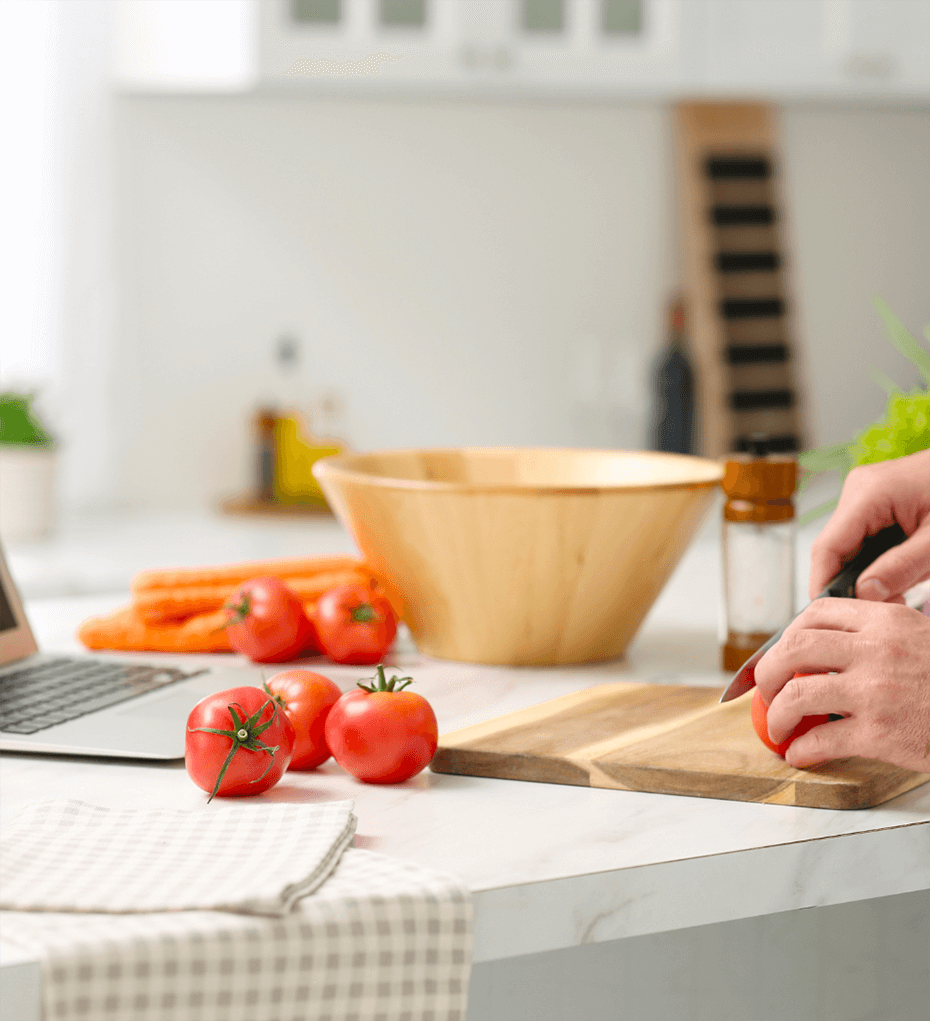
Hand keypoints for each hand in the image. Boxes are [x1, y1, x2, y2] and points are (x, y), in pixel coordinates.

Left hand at [754, 599, 929, 771]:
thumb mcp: (923, 639)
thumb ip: (882, 637)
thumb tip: (833, 649)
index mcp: (888, 621)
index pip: (818, 612)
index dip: (791, 632)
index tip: (784, 652)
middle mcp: (877, 650)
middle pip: (795, 648)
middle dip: (769, 670)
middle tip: (767, 688)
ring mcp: (875, 692)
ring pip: (798, 693)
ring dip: (777, 713)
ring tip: (777, 726)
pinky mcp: (879, 733)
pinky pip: (821, 740)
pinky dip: (801, 749)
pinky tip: (800, 754)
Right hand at [809, 448, 929, 602]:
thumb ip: (902, 567)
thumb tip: (864, 594)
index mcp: (869, 493)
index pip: (828, 548)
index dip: (824, 584)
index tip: (831, 615)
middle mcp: (859, 490)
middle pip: (837, 549)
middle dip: (857, 582)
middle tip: (888, 606)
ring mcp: (866, 493)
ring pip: (852, 546)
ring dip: (872, 572)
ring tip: (908, 585)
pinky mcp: (877, 500)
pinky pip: (866, 537)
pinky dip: (881, 558)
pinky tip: (906, 569)